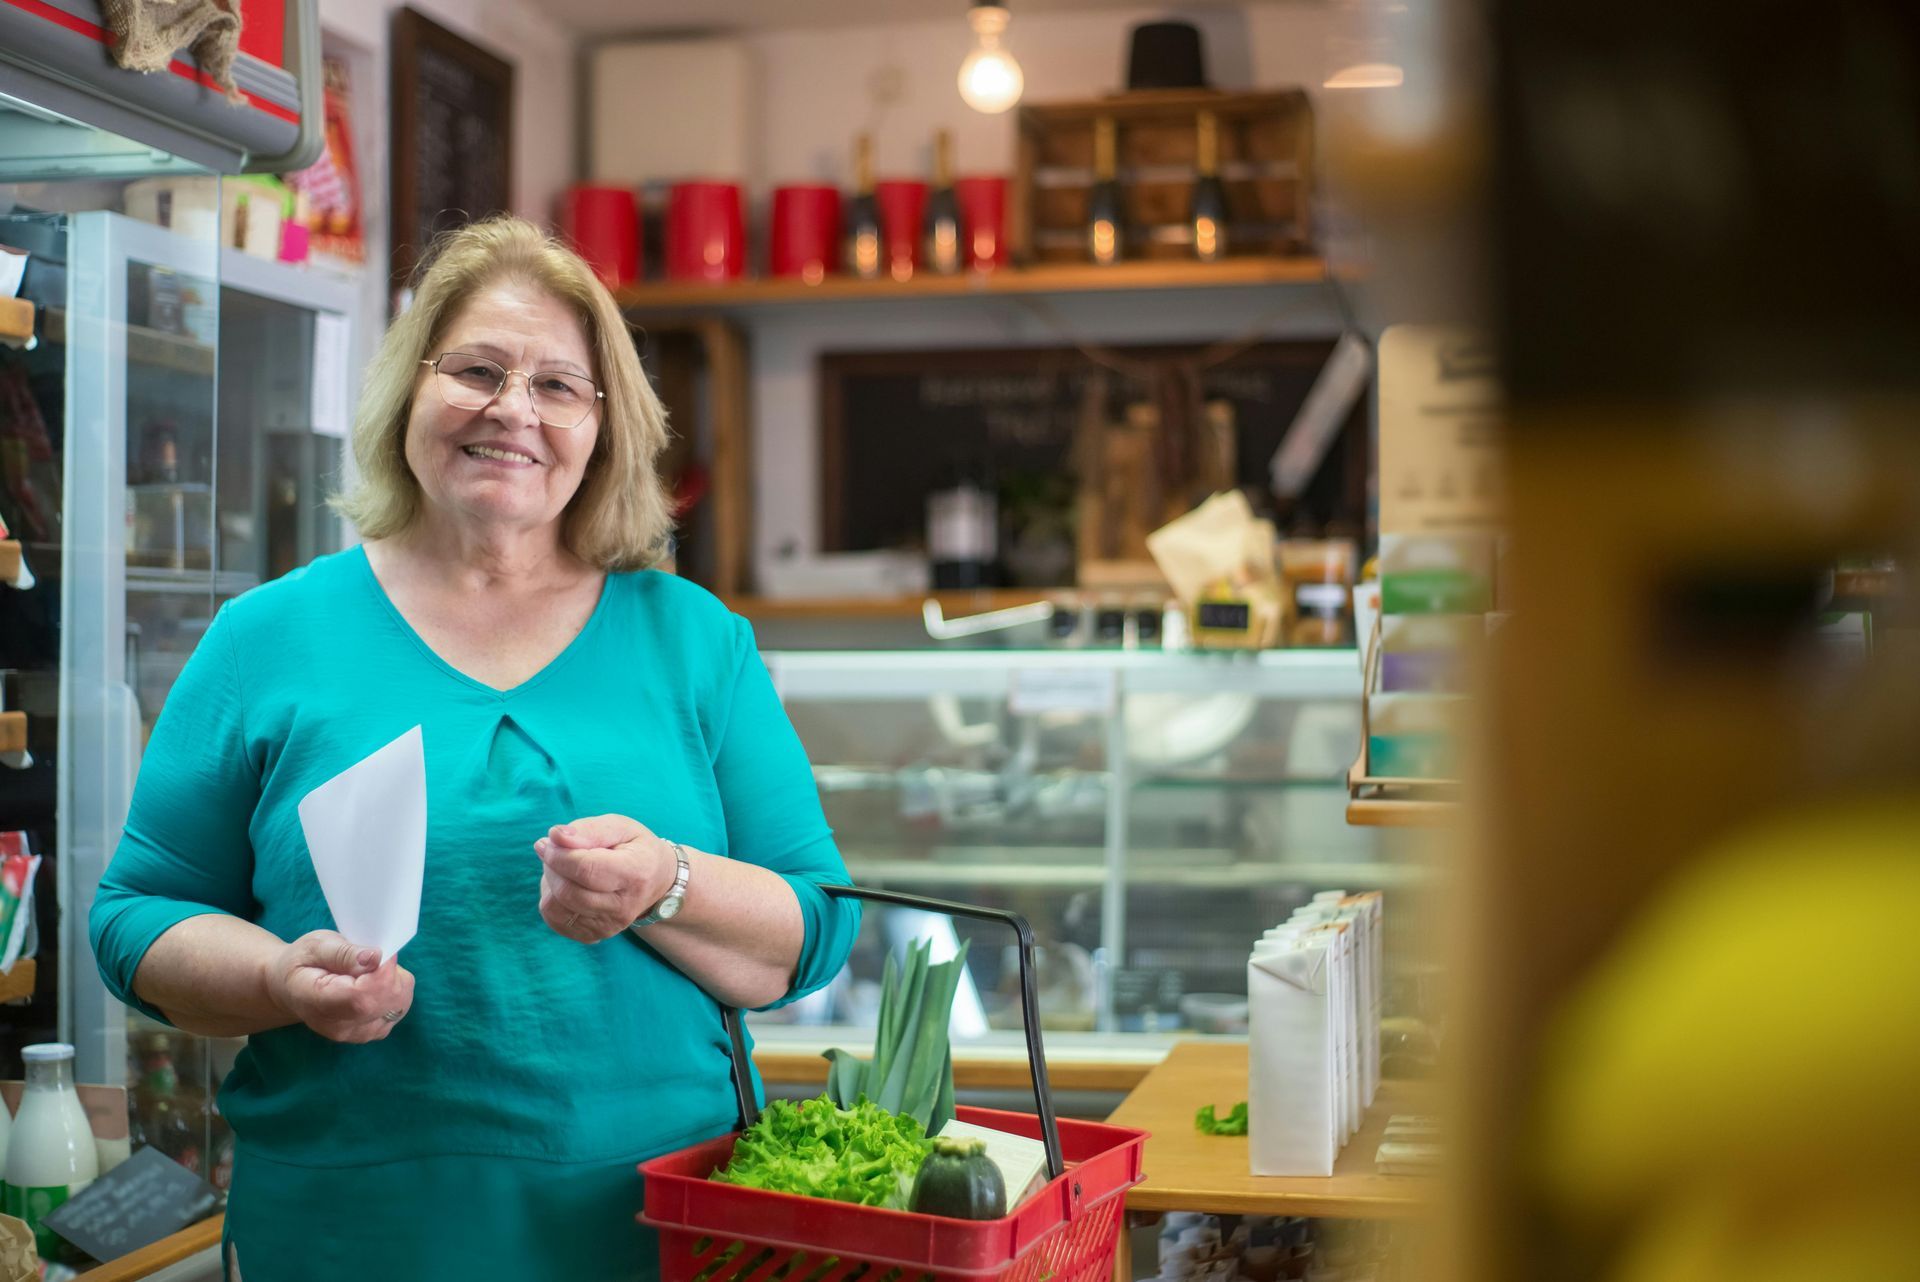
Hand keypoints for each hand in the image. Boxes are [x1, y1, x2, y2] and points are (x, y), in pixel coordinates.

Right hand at [264, 931, 414, 1042]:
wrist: (291, 989)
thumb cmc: (302, 962)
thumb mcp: (315, 946)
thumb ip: (344, 952)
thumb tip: (376, 958)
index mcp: (319, 1003)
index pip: (363, 996)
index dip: (382, 971)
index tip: (380, 951)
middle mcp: (340, 1027)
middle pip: (387, 1001)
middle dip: (391, 972)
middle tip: (371, 958)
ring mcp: (357, 1034)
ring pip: (399, 1004)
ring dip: (395, 981)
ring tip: (369, 972)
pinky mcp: (372, 1033)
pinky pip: (399, 1009)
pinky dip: (395, 992)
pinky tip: (374, 984)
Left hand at [536, 814, 674, 943]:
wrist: (656, 882)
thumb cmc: (635, 848)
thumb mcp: (620, 827)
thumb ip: (589, 830)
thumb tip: (555, 837)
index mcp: (635, 874)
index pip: (585, 869)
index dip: (559, 854)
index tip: (549, 840)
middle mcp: (624, 907)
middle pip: (567, 891)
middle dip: (551, 866)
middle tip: (554, 849)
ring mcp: (609, 926)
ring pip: (555, 907)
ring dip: (549, 882)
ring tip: (562, 867)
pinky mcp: (593, 936)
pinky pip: (554, 919)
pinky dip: (551, 898)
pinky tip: (566, 885)